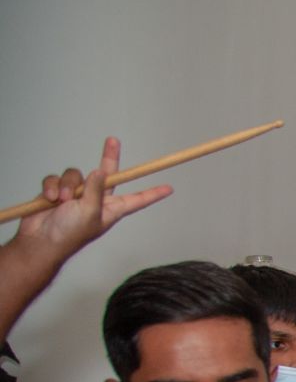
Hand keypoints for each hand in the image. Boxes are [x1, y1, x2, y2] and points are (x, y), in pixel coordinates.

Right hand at [5, 139, 171, 284]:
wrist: (40, 241)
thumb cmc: (69, 234)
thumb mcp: (89, 212)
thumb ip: (96, 190)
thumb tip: (101, 171)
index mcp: (111, 209)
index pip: (136, 199)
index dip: (152, 194)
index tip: (169, 188)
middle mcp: (96, 200)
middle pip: (106, 173)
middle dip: (108, 156)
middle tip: (113, 140)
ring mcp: (76, 195)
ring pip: (75, 175)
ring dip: (67, 186)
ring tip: (62, 202)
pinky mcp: (57, 192)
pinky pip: (56, 179)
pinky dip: (52, 188)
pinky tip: (50, 200)